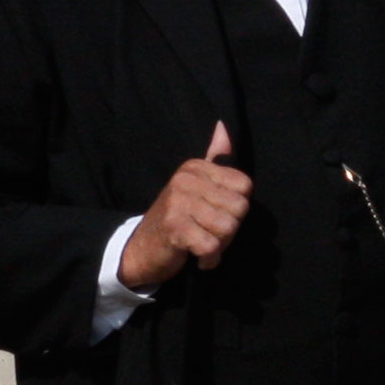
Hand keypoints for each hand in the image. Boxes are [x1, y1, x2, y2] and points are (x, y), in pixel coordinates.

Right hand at [117, 123, 250, 289]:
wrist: (139, 249)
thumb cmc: (176, 219)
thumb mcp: (195, 185)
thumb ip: (214, 158)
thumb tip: (224, 125)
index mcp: (196, 167)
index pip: (245, 186)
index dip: (236, 208)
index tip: (215, 214)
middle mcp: (186, 179)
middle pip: (240, 208)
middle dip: (229, 229)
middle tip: (207, 232)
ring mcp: (179, 202)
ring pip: (228, 228)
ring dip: (219, 245)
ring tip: (200, 243)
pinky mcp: (175, 227)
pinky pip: (212, 246)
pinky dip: (208, 258)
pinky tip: (196, 256)